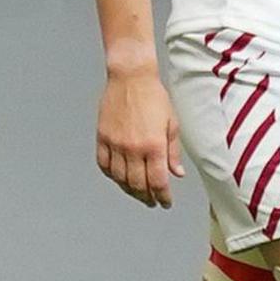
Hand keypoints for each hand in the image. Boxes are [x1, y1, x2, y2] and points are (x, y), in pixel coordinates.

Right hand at [95, 64, 182, 206]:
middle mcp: (134, 148)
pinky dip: (111, 175)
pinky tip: (118, 177)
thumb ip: (173, 152)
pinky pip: (104, 164)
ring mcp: (115, 143)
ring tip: (137, 192)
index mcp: (154, 145)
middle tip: (151, 201)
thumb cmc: (153, 97)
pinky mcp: (102, 137)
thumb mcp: (171, 124)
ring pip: (119, 178)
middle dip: (146, 197)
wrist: (130, 77)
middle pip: (138, 184)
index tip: (165, 202)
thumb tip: (177, 173)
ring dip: (129, 189)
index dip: (163, 197)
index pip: (158, 182)